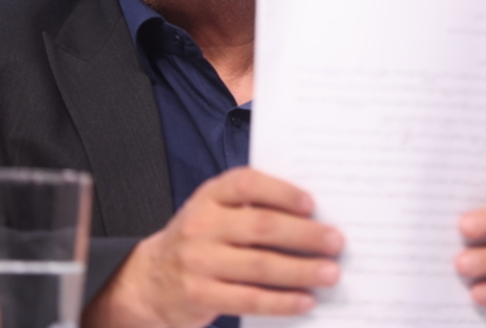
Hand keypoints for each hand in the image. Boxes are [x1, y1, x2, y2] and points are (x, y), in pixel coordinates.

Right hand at [84, 167, 343, 327]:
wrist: (149, 279)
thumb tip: (313, 217)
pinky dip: (281, 301)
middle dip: (304, 235)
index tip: (312, 204)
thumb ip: (250, 208)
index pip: (246, 184)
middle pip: (261, 227)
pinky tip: (305, 300)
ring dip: (301, 270)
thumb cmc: (199, 240)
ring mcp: (199, 262)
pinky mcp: (201, 295)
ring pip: (260, 266)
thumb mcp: (214, 213)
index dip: (281, 191)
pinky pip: (249, 299)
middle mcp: (202, 225)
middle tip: (336, 241)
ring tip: (330, 273)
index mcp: (209, 196)